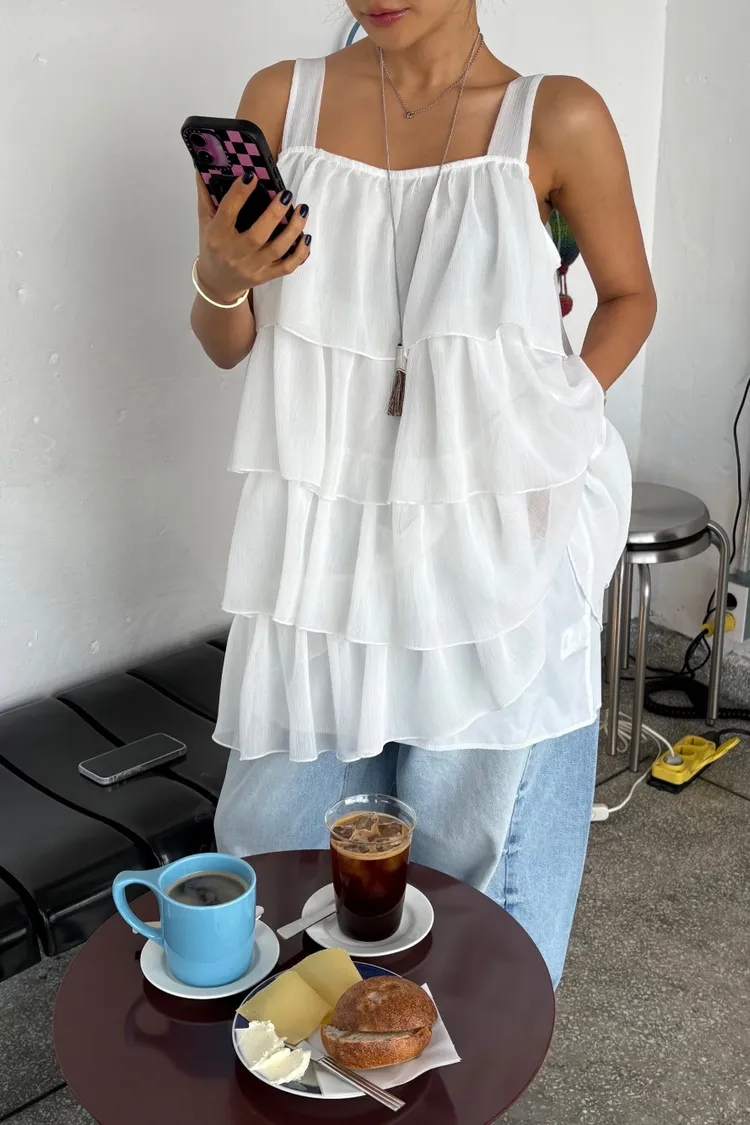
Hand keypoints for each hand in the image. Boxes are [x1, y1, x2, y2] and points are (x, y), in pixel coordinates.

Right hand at [194, 172, 310, 303]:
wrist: (216, 282)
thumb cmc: (212, 247)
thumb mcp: (205, 221)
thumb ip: (207, 195)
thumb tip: (205, 167)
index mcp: (217, 236)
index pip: (228, 212)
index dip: (239, 193)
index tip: (252, 176)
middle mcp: (234, 253)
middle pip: (258, 235)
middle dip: (274, 213)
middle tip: (286, 195)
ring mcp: (252, 267)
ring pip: (277, 250)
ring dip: (293, 230)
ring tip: (302, 211)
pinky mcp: (265, 276)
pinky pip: (286, 267)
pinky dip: (300, 253)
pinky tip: (305, 237)